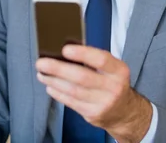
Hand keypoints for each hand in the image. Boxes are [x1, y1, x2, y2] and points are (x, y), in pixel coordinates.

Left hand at [35, 45, 152, 142]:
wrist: (124, 111)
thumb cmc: (112, 82)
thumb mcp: (112, 69)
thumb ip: (93, 60)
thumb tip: (64, 51)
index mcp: (119, 70)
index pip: (101, 60)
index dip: (82, 54)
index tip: (65, 49)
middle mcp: (113, 87)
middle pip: (82, 77)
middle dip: (58, 69)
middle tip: (41, 63)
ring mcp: (103, 103)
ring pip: (73, 91)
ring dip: (53, 81)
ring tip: (42, 74)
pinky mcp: (93, 114)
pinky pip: (71, 102)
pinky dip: (58, 93)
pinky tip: (50, 86)